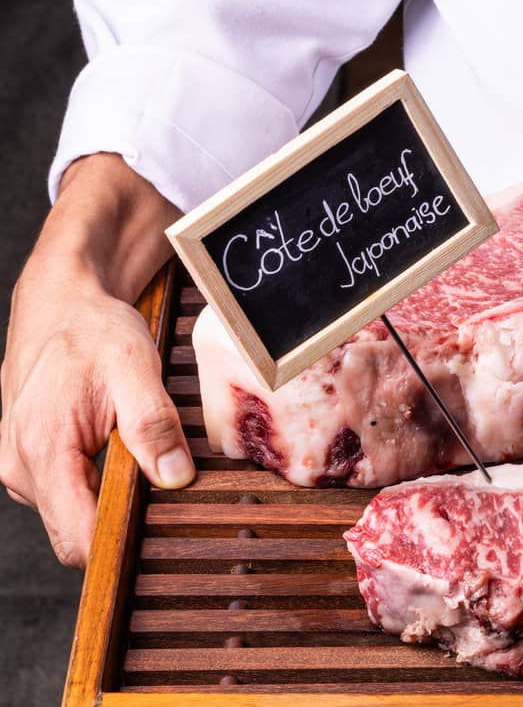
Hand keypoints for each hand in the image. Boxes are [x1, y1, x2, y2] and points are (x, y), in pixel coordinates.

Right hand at [0, 155, 186, 566]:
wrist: (61, 302)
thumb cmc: (91, 330)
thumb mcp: (134, 368)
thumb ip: (153, 425)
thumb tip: (174, 476)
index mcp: (43, 451)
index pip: (78, 538)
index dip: (121, 545)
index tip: (162, 533)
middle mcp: (22, 469)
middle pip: (76, 535)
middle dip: (121, 524)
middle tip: (165, 491)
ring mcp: (23, 468)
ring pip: (73, 517)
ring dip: (110, 502)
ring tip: (142, 461)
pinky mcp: (33, 462)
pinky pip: (69, 495)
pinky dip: (98, 485)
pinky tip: (121, 455)